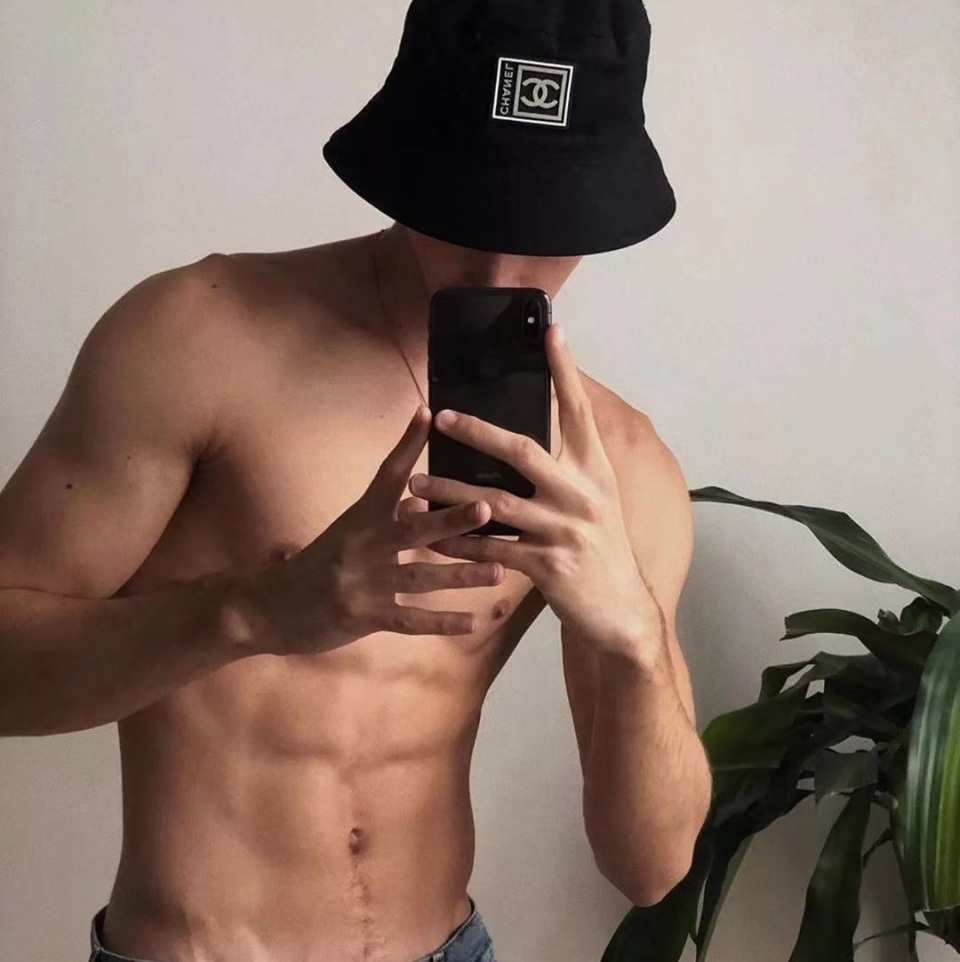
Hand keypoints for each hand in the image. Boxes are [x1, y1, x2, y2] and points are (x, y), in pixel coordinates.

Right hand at [229, 407, 505, 655]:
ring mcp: (362, 583)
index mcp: (356, 519)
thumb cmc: (310, 568)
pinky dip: (442, 623)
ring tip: (499, 571)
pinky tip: (473, 622)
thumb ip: (381, 519)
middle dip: (451, 519)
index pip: (385, 475)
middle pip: (411, 528)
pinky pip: (409, 620)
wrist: (263, 609)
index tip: (426, 415)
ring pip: (420, 576)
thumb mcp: (341, 534)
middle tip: (488, 507)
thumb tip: (419, 500)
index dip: (406, 445)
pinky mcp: (362, 617)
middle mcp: (361, 546)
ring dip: (461, 574)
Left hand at [402, 324, 659, 655]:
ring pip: (496, 503)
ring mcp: (564, 530)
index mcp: (596, 472)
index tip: (552, 332)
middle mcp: (582, 494)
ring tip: (417, 482)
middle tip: (442, 417)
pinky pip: (492, 548)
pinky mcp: (547, 565)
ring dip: (452, 491)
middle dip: (479, 431)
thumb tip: (532, 437)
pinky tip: (434, 537)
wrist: (619, 609)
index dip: (566, 371)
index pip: (578, 412)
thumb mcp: (598, 501)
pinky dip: (460, 542)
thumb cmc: (602, 548)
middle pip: (525, 450)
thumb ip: (570, 470)